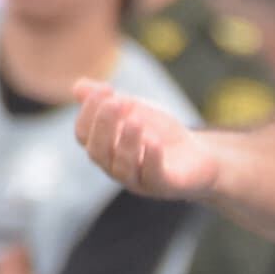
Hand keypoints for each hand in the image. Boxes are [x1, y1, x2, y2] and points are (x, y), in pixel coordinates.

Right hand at [73, 79, 232, 197]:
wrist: (197, 155)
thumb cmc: (159, 133)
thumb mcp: (134, 111)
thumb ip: (109, 100)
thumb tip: (77, 87)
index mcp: (104, 148)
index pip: (83, 134)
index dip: (89, 111)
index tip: (106, 88)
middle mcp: (115, 167)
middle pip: (97, 152)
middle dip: (104, 125)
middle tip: (118, 103)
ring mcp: (138, 180)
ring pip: (122, 167)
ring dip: (127, 142)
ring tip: (135, 121)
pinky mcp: (164, 186)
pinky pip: (153, 177)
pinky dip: (151, 159)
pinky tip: (154, 141)